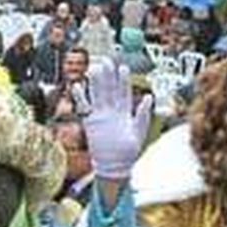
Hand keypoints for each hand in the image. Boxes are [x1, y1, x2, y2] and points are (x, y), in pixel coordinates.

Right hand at [82, 59, 152, 180]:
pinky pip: (84, 106)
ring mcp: (100, 115)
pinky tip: (77, 86)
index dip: (123, 79)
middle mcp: (112, 111)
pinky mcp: (90, 122)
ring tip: (93, 68)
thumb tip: (149, 98)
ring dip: (95, 82)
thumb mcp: (139, 132)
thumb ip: (143, 115)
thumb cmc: (128, 152)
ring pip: (97, 95)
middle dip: (107, 75)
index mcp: (124, 112)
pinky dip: (80, 97)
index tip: (122, 67)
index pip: (123, 92)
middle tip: (105, 60)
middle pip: (109, 89)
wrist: (114, 166)